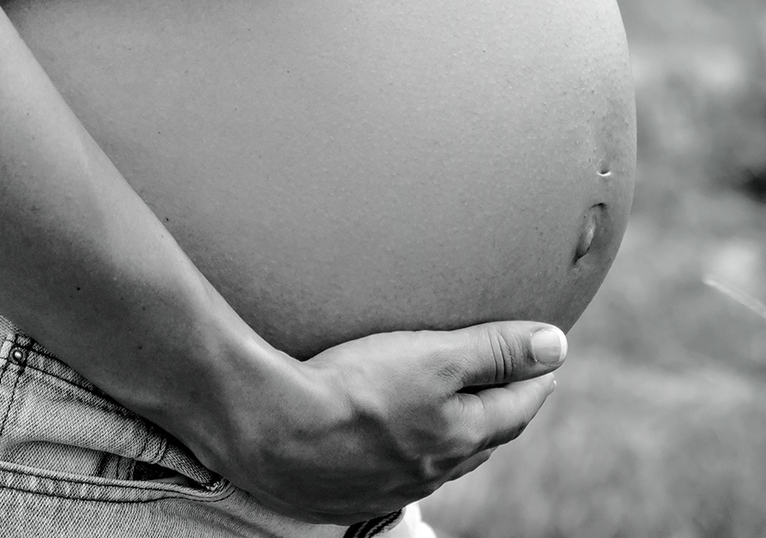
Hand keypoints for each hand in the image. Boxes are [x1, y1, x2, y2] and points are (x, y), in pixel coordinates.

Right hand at [219, 321, 565, 524]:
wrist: (276, 431)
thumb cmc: (357, 388)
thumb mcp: (435, 355)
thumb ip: (494, 350)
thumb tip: (557, 344)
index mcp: (461, 437)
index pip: (515, 408)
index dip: (535, 380)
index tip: (547, 360)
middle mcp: (434, 469)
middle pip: (482, 436)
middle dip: (502, 407)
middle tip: (511, 381)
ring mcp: (393, 484)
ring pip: (442, 456)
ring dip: (458, 431)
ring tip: (459, 408)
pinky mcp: (353, 489)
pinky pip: (398, 468)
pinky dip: (411, 447)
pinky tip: (395, 436)